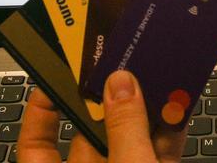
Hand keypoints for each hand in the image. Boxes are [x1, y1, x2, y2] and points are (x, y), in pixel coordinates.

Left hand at [17, 71, 185, 162]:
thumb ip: (125, 129)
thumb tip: (121, 84)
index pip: (37, 144)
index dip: (43, 110)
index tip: (58, 77)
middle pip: (92, 134)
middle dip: (112, 99)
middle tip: (123, 64)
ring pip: (131, 140)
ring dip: (148, 110)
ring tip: (158, 77)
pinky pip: (160, 152)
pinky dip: (170, 131)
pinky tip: (179, 107)